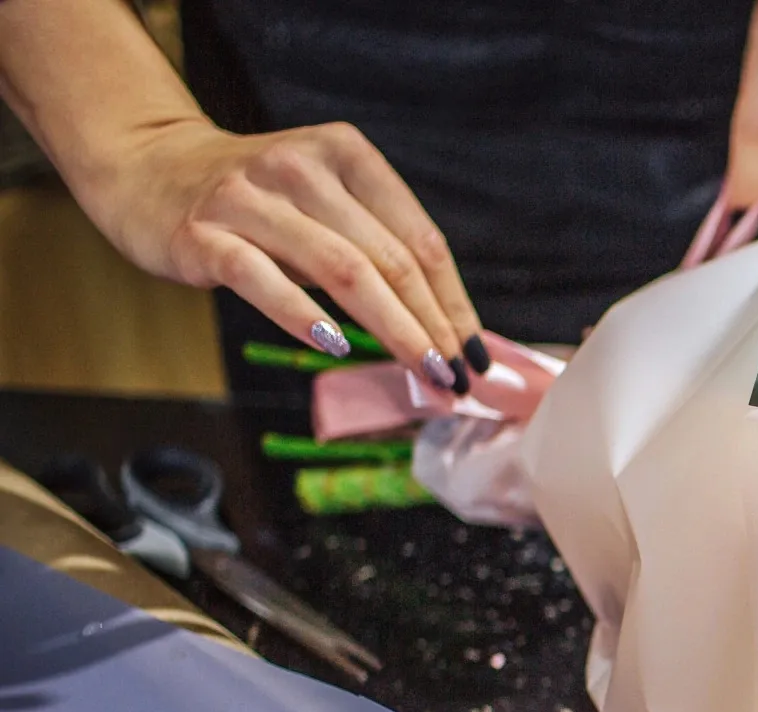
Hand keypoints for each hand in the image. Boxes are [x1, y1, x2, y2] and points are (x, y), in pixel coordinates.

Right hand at [96, 117, 483, 388]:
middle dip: (431, 324)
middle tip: (453, 374)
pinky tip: (335, 345)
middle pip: (388, 257)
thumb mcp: (323, 203)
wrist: (146, 167)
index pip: (419, 237)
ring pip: (340, 268)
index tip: (474, 351)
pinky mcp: (203, 234)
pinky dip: (303, 314)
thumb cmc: (257, 201)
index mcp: (345, 154)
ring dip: (391, 327)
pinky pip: (262, 278)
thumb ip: (375, 247)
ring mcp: (249, 198)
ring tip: (420, 368)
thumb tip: (443, 327)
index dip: (453, 300)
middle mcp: (301, 167)